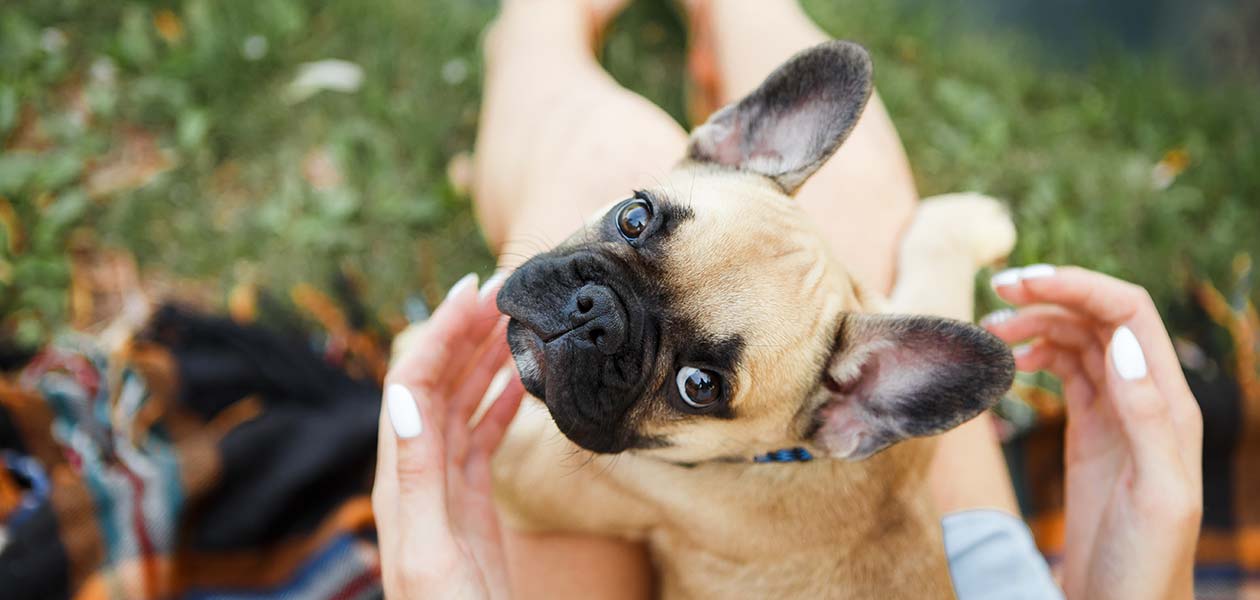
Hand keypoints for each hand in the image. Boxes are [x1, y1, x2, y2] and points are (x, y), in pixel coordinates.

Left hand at [372, 273, 523, 599]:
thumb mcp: (433, 551)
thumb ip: (418, 475)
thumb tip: (405, 396)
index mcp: (402, 482)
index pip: (413, 386)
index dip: (440, 334)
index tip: (477, 291)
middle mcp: (416, 478)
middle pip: (436, 387)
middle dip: (464, 333)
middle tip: (505, 289)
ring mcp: (444, 492)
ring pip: (460, 408)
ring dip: (483, 360)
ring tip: (515, 321)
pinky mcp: (471, 508)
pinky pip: (480, 441)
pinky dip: (499, 404)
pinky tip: (521, 382)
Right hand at [984, 265, 1201, 599]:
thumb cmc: (1149, 563)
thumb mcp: (1159, 492)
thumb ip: (1148, 416)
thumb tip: (1122, 343)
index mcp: (1168, 402)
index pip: (1127, 313)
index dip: (1077, 286)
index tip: (1020, 283)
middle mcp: (1145, 397)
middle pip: (1098, 317)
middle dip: (1049, 296)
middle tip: (993, 297)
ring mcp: (1116, 412)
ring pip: (1078, 340)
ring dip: (1036, 324)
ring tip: (991, 332)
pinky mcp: (1090, 430)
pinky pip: (1066, 372)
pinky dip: (1036, 355)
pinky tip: (1011, 362)